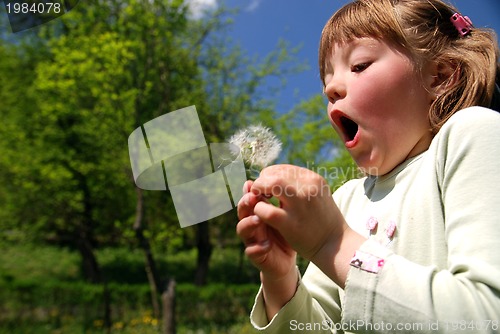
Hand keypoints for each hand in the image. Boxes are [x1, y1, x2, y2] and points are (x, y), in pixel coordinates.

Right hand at [237, 180, 296, 280]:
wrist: (297, 256)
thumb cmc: (293, 230)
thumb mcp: (291, 210)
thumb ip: (285, 195)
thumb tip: (284, 172)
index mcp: (259, 209)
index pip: (250, 195)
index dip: (252, 189)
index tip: (260, 181)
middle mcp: (253, 221)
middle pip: (242, 209)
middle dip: (245, 202)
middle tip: (253, 197)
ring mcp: (253, 238)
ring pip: (241, 228)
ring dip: (248, 223)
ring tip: (259, 220)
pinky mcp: (257, 256)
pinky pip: (251, 251)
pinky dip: (257, 248)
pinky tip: (267, 245)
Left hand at [250, 165, 365, 287]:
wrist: (334, 246)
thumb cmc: (322, 220)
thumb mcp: (316, 195)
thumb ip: (298, 185)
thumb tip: (274, 178)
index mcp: (314, 179)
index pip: (284, 169)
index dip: (270, 176)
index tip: (268, 187)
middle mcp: (309, 188)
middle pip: (275, 174)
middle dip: (262, 182)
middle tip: (260, 194)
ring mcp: (300, 205)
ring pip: (270, 184)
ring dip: (259, 192)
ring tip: (260, 201)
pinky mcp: (291, 223)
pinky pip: (267, 210)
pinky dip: (259, 210)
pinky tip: (261, 215)